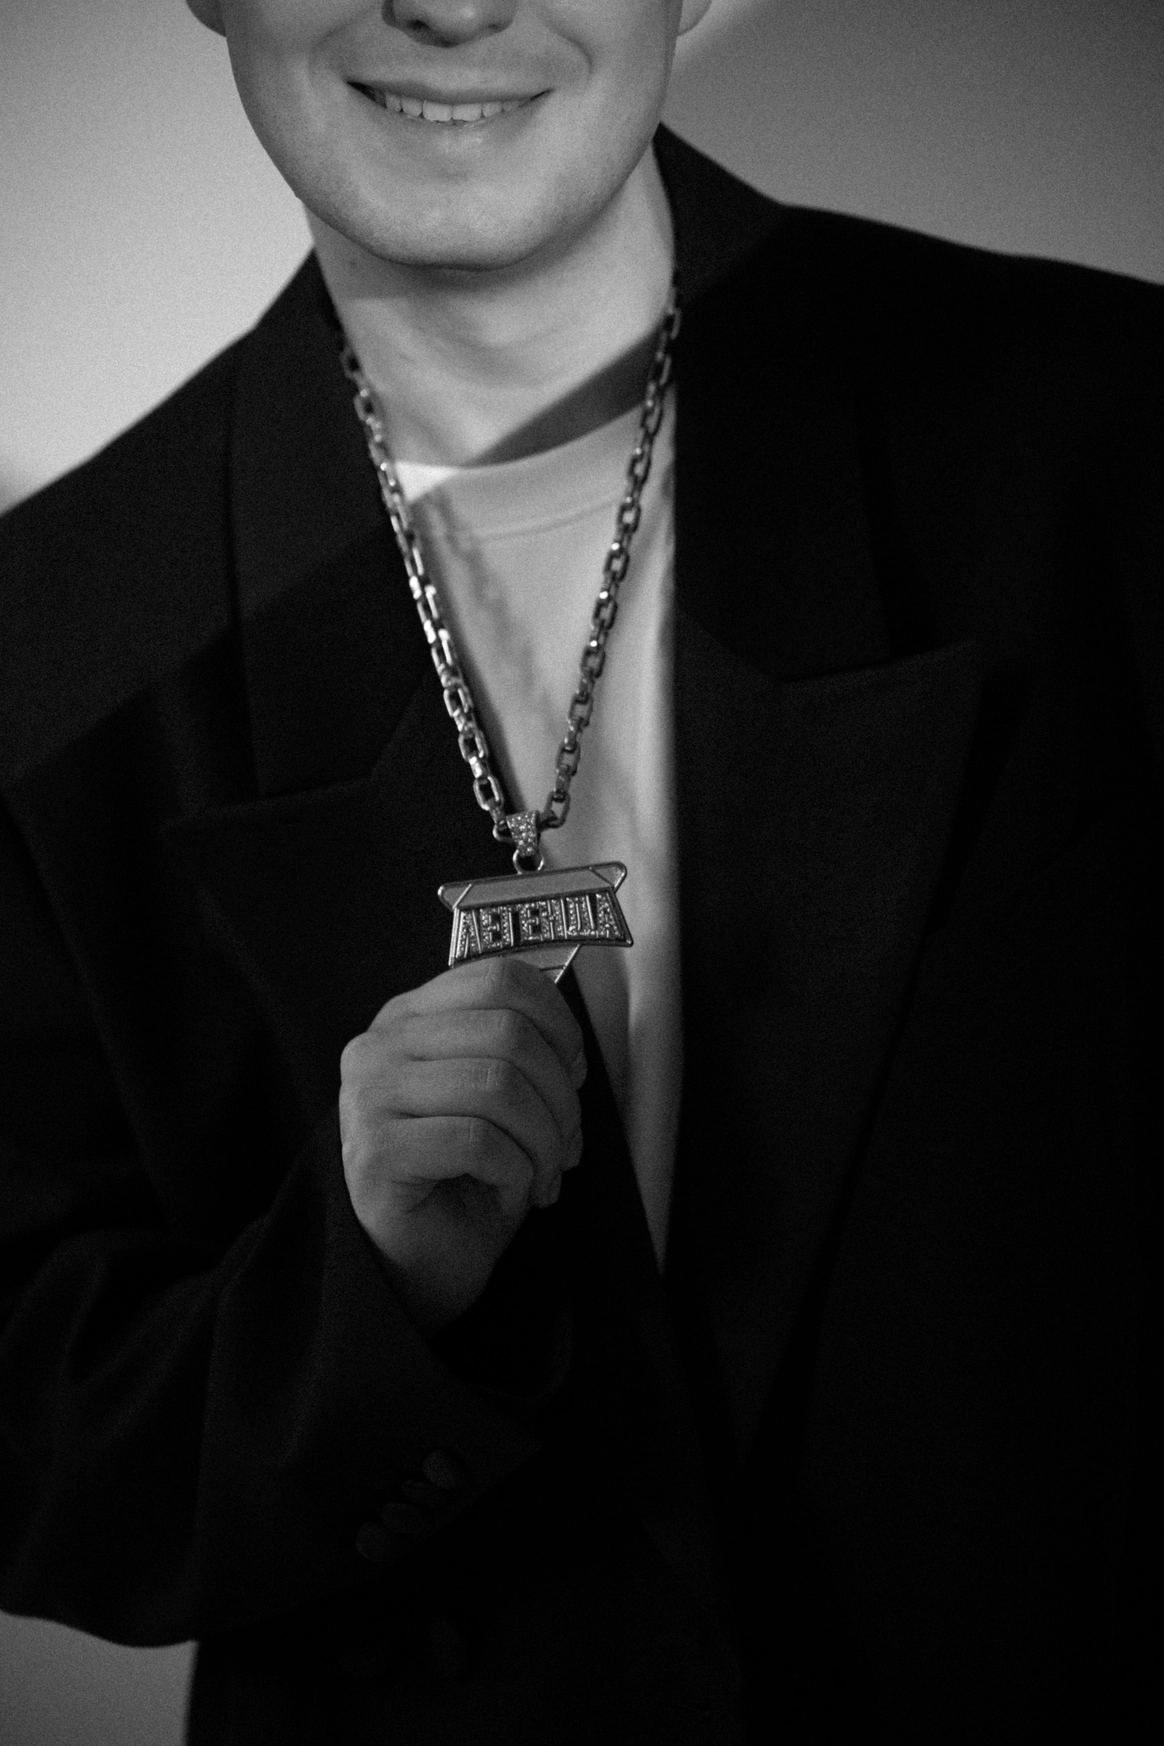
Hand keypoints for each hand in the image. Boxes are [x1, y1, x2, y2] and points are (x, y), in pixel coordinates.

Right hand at [339, 956, 585, 1331]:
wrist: (423, 1266)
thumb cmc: (467, 1179)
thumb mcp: (501, 1096)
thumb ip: (523, 1051)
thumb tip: (572, 1050)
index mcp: (409, 1017)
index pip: (499, 977)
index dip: (558, 1022)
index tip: (574, 1072)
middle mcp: (379, 1045)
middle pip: (508, 1031)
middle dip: (560, 1095)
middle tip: (566, 1144)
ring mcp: (368, 1096)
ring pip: (498, 1084)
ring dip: (543, 1139)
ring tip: (542, 1174)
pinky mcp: (374, 1153)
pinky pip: (478, 1141)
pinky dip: (515, 1172)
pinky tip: (506, 1193)